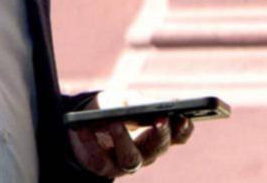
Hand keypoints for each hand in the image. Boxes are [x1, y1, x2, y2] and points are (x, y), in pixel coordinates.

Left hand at [68, 109, 192, 177]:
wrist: (84, 122)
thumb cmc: (113, 108)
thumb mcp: (124, 99)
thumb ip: (137, 102)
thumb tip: (150, 107)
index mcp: (158, 133)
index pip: (178, 135)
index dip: (183, 129)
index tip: (184, 117)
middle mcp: (146, 152)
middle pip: (158, 148)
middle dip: (160, 135)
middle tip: (159, 119)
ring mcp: (124, 163)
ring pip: (131, 159)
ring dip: (124, 140)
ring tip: (115, 122)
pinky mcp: (102, 167)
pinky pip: (99, 160)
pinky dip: (90, 143)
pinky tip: (82, 129)